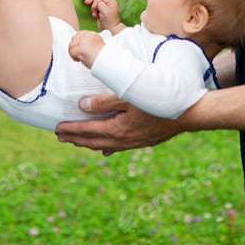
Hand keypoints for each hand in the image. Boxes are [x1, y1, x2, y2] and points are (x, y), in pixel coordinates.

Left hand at [55, 92, 183, 153]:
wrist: (187, 113)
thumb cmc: (157, 100)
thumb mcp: (128, 95)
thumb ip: (104, 101)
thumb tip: (82, 106)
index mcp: (118, 130)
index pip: (88, 131)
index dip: (72, 129)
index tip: (57, 127)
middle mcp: (124, 140)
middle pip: (93, 142)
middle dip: (76, 138)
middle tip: (60, 135)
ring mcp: (134, 143)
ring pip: (105, 145)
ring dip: (89, 142)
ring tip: (77, 140)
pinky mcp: (143, 141)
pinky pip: (119, 146)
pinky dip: (107, 146)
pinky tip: (105, 148)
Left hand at [68, 30, 104, 67]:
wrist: (106, 62)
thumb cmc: (102, 58)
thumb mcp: (96, 46)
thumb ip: (88, 42)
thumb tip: (77, 44)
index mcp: (92, 34)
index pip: (79, 34)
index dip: (77, 43)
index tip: (81, 51)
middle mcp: (87, 35)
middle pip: (73, 39)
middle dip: (74, 48)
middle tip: (79, 56)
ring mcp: (83, 41)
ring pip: (71, 45)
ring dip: (73, 53)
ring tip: (79, 58)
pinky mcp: (80, 47)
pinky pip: (71, 51)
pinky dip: (73, 57)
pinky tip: (79, 60)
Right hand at [85, 0, 120, 31]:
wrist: (110, 30)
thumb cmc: (109, 21)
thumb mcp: (105, 10)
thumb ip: (99, 4)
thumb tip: (96, 3)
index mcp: (111, 2)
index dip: (95, 0)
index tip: (94, 7)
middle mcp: (108, 4)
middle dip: (93, 4)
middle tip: (90, 6)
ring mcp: (105, 9)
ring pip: (95, 5)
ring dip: (93, 9)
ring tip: (95, 15)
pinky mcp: (101, 13)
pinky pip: (95, 10)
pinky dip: (94, 12)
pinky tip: (95, 17)